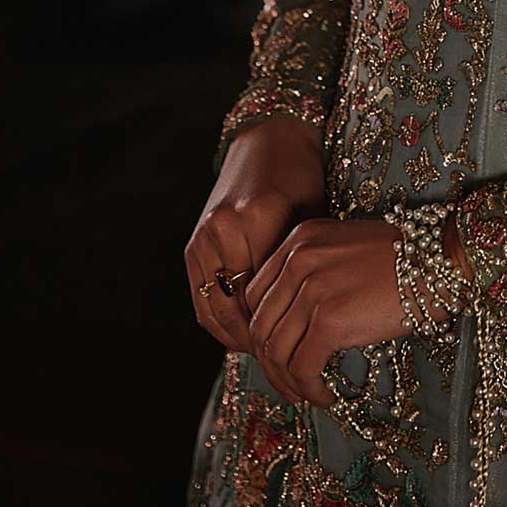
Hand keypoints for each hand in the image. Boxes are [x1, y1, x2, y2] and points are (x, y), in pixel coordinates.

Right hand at [184, 116, 326, 354]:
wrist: (270, 140)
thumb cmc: (303, 180)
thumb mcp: (313, 218)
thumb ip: (302, 266)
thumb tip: (310, 323)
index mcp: (261, 217)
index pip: (269, 294)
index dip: (284, 328)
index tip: (303, 352)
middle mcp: (226, 226)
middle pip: (240, 306)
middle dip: (259, 340)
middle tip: (283, 366)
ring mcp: (204, 235)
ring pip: (216, 307)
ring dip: (236, 336)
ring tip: (263, 355)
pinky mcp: (192, 244)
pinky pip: (201, 296)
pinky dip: (218, 321)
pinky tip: (240, 336)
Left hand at [245, 211, 474, 408]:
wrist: (437, 260)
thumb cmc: (401, 258)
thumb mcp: (345, 249)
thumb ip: (313, 272)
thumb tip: (292, 321)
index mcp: (299, 240)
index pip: (257, 295)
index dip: (262, 332)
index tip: (277, 354)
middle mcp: (298, 260)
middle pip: (261, 325)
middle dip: (269, 363)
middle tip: (288, 383)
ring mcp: (312, 289)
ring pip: (276, 350)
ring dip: (287, 381)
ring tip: (306, 393)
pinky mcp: (330, 320)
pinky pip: (302, 367)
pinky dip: (309, 389)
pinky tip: (326, 395)